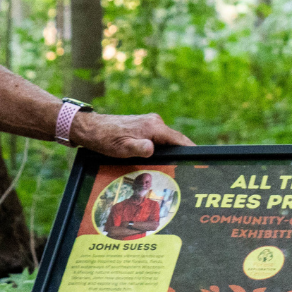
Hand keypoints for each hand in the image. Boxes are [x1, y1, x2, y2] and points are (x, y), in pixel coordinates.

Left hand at [70, 111, 193, 158]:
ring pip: (167, 139)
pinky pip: (159, 138)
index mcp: (153, 127)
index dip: (191, 150)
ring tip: (181, 167)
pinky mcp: (144, 126)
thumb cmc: (105, 139)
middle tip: (193, 169)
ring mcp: (149, 123)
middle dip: (185, 152)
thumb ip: (138, 148)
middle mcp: (154, 122)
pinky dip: (164, 148)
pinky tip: (164, 159)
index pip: (179, 139)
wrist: (91, 128)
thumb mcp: (122, 148)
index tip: (201, 160)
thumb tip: (152, 149)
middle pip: (176, 139)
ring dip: (173, 151)